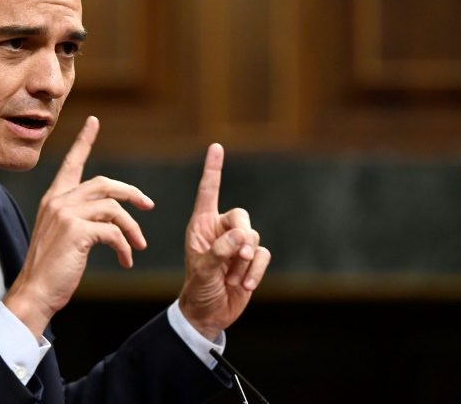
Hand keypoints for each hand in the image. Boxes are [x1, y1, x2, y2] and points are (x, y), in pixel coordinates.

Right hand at [4, 116, 153, 336]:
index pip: (71, 163)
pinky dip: (125, 246)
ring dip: (132, 228)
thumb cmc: (52, 269)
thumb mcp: (64, 236)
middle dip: (131, 193)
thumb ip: (80, 218)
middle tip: (148, 205)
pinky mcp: (76, 231)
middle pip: (104, 183)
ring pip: (113, 208)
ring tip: (138, 246)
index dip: (84, 141)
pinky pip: (113, 231)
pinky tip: (125, 260)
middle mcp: (58, 201)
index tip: (94, 122)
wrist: (35, 292)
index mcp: (54, 199)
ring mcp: (66, 214)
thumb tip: (112, 216)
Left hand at [178, 144, 270, 338]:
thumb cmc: (198, 288)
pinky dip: (256, 271)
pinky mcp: (252, 260)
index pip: (209, 192)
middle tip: (238, 255)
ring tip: (233, 277)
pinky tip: (245, 285)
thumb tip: (243, 238)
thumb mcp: (202, 270)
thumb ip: (219, 252)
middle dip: (242, 235)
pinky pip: (263, 256)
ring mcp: (238, 245)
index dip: (213, 169)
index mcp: (201, 225)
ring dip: (245, 260)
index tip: (216, 147)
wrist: (208, 313)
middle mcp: (220, 230)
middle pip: (241, 216)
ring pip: (254, 237)